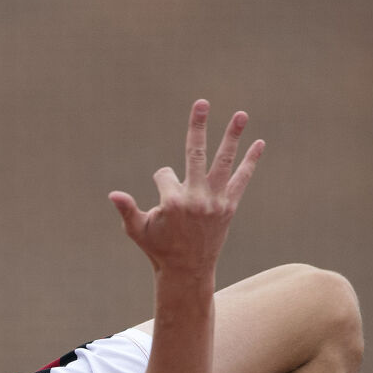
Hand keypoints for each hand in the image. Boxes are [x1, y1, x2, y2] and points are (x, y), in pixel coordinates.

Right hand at [108, 100, 263, 275]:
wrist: (187, 270)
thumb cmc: (158, 249)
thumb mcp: (137, 230)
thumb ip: (127, 210)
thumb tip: (113, 194)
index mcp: (172, 202)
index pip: (164, 174)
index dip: (160, 182)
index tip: (163, 202)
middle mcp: (196, 198)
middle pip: (195, 153)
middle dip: (197, 126)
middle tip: (202, 102)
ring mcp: (215, 201)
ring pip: (224, 162)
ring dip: (233, 137)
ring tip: (241, 115)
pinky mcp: (229, 206)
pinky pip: (242, 179)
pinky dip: (250, 162)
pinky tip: (259, 143)